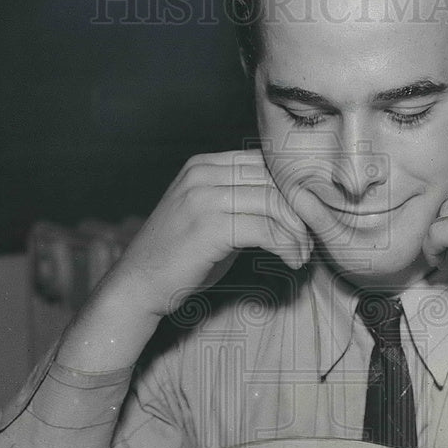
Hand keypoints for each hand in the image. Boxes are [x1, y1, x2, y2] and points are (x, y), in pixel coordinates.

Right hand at [105, 148, 312, 319]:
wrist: (138, 284)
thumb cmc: (179, 257)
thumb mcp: (209, 215)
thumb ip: (241, 199)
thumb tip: (290, 200)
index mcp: (203, 164)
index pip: (266, 163)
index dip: (294, 190)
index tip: (307, 219)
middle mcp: (203, 173)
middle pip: (274, 180)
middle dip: (301, 212)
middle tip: (309, 242)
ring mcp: (204, 197)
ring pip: (274, 203)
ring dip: (297, 233)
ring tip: (302, 255)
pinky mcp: (209, 226)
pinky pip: (266, 230)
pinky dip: (287, 247)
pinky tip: (291, 261)